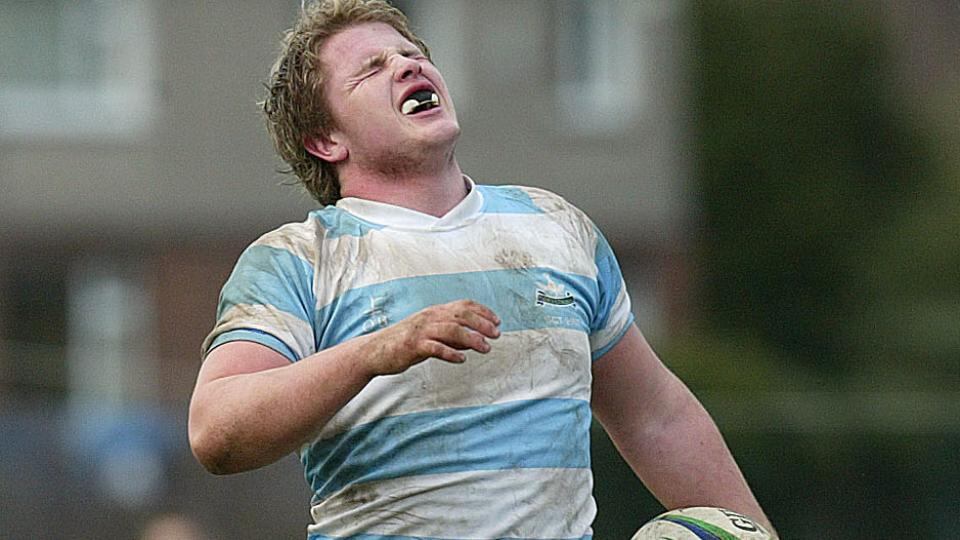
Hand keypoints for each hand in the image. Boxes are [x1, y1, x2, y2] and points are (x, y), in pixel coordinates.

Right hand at [360, 299, 500, 375]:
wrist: (375, 351)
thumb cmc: (404, 343)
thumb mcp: (430, 336)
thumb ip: (451, 337)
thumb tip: (472, 342)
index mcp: (434, 312)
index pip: (463, 305)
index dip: (482, 312)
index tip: (497, 321)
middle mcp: (429, 317)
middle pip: (461, 315)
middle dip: (482, 324)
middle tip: (496, 334)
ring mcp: (421, 331)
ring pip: (452, 330)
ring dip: (472, 339)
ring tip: (485, 348)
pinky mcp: (413, 346)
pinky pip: (435, 348)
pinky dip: (451, 353)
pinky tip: (461, 360)